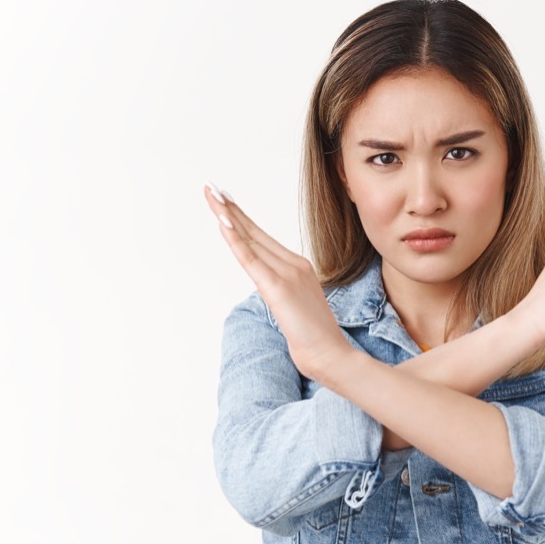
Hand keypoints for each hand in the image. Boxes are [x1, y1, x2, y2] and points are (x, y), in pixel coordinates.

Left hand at [204, 184, 353, 380]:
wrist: (332, 356)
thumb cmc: (314, 340)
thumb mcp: (295, 310)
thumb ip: (283, 295)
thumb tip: (272, 294)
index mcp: (298, 268)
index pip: (262, 239)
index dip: (242, 219)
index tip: (226, 202)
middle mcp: (294, 265)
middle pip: (254, 232)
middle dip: (230, 209)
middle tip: (212, 188)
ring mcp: (287, 274)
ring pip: (251, 239)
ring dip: (228, 215)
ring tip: (212, 195)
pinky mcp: (278, 288)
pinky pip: (251, 259)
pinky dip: (236, 239)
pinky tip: (223, 222)